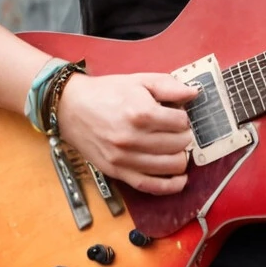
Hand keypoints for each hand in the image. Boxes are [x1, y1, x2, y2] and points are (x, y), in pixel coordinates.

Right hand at [55, 72, 198, 194]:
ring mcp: (124, 158)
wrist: (71, 107)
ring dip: (181, 159)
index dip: (184, 118)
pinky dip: (168, 186)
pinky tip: (180, 180)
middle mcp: (133, 139)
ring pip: (168, 166)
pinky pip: (148, 185)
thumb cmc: (107, 92)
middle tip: (179, 132)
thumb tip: (194, 93)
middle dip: (184, 137)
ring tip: (180, 150)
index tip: (178, 115)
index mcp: (141, 113)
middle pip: (177, 144)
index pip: (180, 122)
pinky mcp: (116, 171)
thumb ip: (168, 86)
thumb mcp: (139, 80)